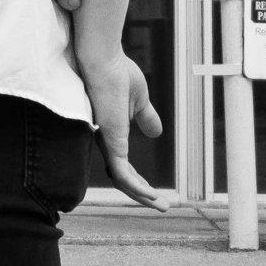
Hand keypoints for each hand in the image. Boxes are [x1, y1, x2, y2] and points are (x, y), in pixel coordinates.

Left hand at [77, 46, 167, 209]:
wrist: (104, 59)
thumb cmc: (115, 71)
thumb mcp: (139, 99)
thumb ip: (145, 117)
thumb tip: (156, 132)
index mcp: (110, 132)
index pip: (122, 164)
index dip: (138, 179)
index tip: (153, 191)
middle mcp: (105, 141)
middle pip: (122, 177)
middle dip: (141, 194)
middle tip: (161, 206)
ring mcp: (106, 143)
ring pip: (122, 181)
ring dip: (142, 196)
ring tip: (162, 206)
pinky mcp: (111, 142)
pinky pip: (122, 174)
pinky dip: (136, 188)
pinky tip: (150, 196)